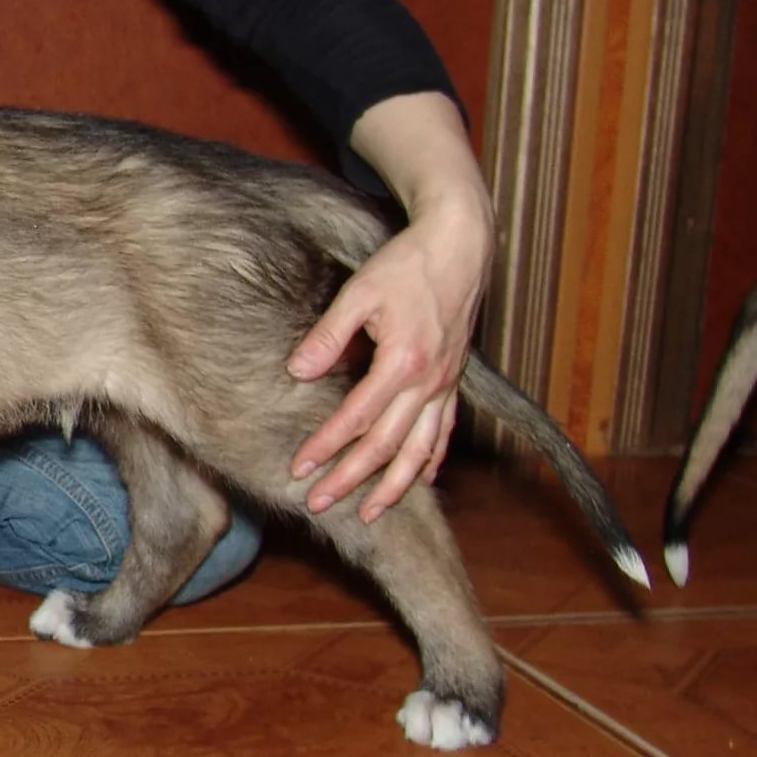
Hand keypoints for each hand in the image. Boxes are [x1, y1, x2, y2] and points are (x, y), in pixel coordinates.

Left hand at [285, 201, 490, 520]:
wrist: (459, 244)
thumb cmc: (407, 263)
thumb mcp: (360, 292)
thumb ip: (329, 336)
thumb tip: (297, 371)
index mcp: (404, 362)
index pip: (357, 419)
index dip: (326, 447)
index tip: (298, 469)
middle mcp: (430, 381)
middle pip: (388, 446)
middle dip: (353, 480)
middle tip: (319, 504)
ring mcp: (447, 383)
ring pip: (422, 449)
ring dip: (395, 485)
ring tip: (370, 512)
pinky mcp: (455, 377)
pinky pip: (445, 430)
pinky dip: (432, 459)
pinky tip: (422, 478)